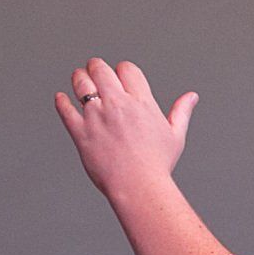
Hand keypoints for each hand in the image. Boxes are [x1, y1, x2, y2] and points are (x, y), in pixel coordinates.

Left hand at [54, 57, 198, 201]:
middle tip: (94, 71)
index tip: (119, 77)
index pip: (126, 68)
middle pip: (100, 68)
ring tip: (79, 79)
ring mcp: (97, 117)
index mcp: (141, 102)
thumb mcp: (175, 135)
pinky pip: (65, 108)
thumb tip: (191, 97)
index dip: (122, 69)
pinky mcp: (81, 132)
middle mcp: (118, 105)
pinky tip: (63, 99)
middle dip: (96, 67)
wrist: (139, 187)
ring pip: (81, 82)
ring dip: (79, 77)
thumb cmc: (157, 165)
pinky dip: (62, 101)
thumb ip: (181, 111)